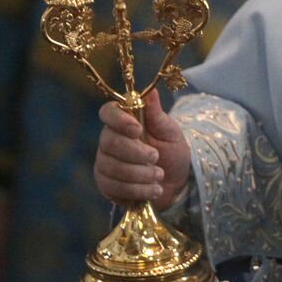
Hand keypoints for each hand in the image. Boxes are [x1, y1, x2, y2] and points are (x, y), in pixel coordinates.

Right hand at [94, 89, 189, 208]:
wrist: (176, 182)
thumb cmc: (171, 151)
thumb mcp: (170, 132)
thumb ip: (157, 114)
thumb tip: (151, 91)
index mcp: (123, 121)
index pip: (108, 113)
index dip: (119, 120)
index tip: (137, 129)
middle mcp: (108, 140)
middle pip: (109, 142)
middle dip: (136, 153)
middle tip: (156, 158)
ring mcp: (104, 162)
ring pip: (113, 167)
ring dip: (141, 174)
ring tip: (160, 176)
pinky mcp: (105, 184)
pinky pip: (115, 187)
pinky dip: (138, 190)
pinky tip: (154, 190)